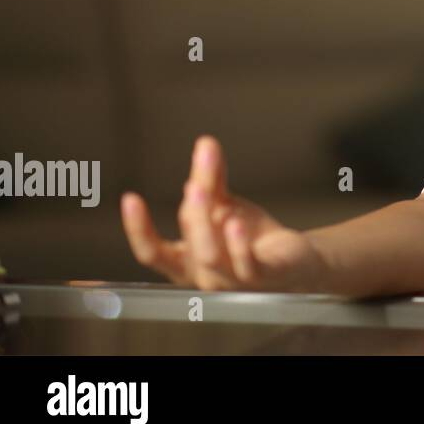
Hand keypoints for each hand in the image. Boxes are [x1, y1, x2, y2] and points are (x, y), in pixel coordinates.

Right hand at [121, 135, 326, 291]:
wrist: (294, 260)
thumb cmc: (250, 238)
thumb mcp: (224, 206)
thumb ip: (211, 180)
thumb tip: (205, 142)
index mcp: (186, 262)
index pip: (153, 252)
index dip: (138, 229)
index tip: (130, 198)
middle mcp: (205, 276)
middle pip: (186, 248)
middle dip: (190, 215)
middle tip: (193, 185)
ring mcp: (232, 281)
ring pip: (211, 257)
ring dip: (206, 226)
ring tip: (205, 193)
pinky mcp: (263, 277)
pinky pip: (246, 265)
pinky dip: (238, 245)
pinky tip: (235, 223)